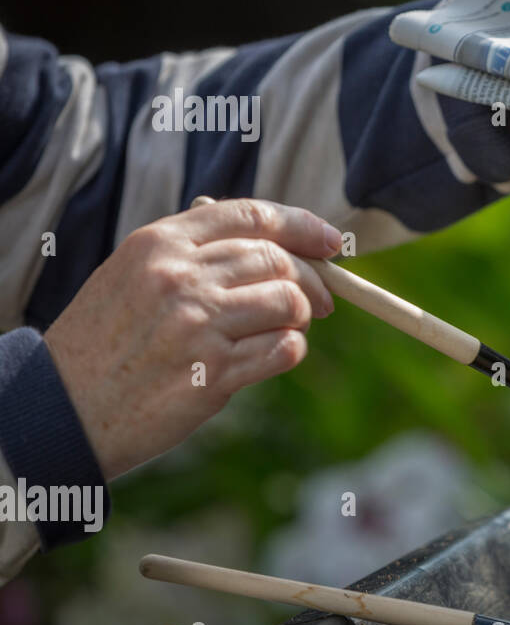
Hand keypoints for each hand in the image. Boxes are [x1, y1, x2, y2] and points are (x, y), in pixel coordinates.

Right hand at [43, 199, 340, 479]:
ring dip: (300, 318)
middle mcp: (179, 278)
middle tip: (322, 303)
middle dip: (312, 281)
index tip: (332, 242)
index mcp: (159, 245)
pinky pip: (283, 349)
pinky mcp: (212, 373)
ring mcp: (197, 325)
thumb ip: (194, 253)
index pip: (252, 217)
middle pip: (279, 260)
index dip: (303, 226)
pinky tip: (271, 358)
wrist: (62, 408)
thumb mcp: (133, 275)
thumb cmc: (106, 341)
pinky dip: (290, 352)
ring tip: (284, 330)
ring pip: (289, 302)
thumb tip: (272, 239)